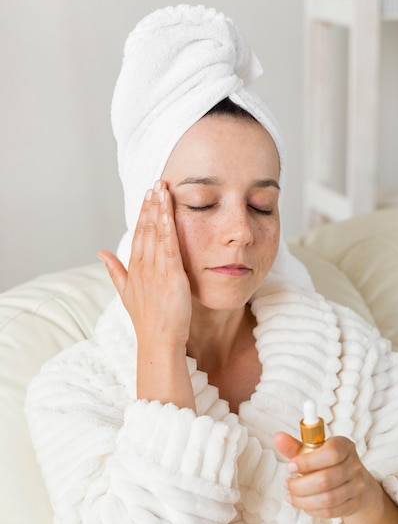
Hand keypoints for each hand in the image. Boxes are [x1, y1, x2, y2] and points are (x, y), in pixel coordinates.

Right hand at [98, 180, 194, 408]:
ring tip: (163, 189)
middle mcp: (142, 266)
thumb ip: (115, 271)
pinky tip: (170, 211)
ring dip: (159, 209)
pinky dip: (168, 227)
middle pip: (145, 229)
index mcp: (133, 269)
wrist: (158, 340)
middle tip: (155, 183)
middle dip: (150, 205)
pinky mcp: (171, 275)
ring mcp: (156, 270)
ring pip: (156, 233)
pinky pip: (169, 246)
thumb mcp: (126, 292)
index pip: (138, 234)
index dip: (142, 213)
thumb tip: (101, 253)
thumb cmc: (147, 319)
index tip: (147, 194)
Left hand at [275, 432, 397, 523]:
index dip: (307, 462)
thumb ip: (295, 446)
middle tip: (287, 484)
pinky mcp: (353, 504)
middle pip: (326, 479)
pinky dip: (313, 510)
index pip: (331, 453)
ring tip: (291, 496)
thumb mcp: (313, 450)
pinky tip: (303, 504)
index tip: (290, 466)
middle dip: (300, 485)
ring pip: (328, 498)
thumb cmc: (327, 461)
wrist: (352, 479)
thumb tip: (278, 438)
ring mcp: (356, 487)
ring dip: (304, 500)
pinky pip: (331, 511)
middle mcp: (354, 466)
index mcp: (344, 446)